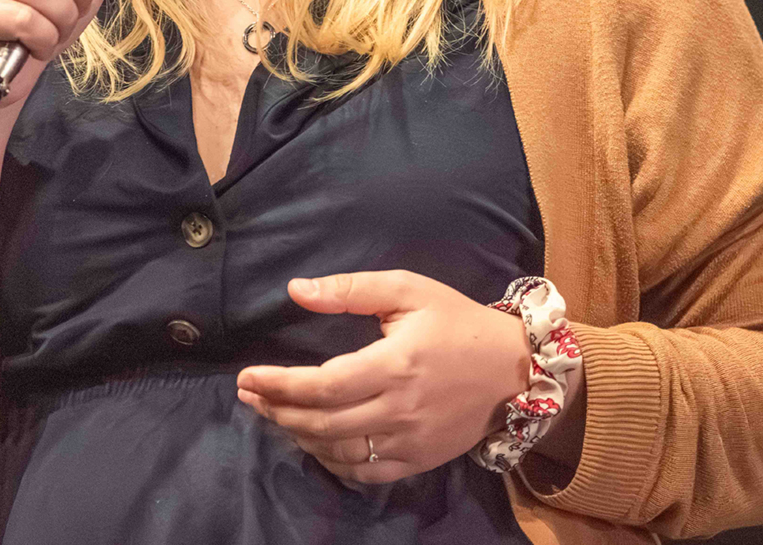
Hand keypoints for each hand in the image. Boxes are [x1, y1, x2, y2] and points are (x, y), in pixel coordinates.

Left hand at [236, 270, 528, 484]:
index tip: (247, 377)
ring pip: (339, 451)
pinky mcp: (419, 460)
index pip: (322, 385)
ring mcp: (410, 441)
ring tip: (273, 414)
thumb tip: (297, 289)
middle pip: (323, 422)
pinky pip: (365, 472)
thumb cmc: (457, 322)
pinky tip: (312, 441)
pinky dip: (331, 461)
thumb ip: (350, 289)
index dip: (278, 385)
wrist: (515, 369)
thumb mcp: (408, 290)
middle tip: (248, 396)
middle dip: (276, 410)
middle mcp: (400, 409)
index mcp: (395, 365)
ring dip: (297, 435)